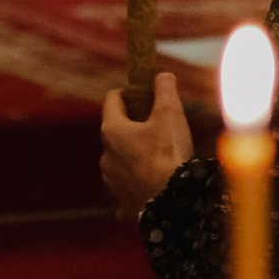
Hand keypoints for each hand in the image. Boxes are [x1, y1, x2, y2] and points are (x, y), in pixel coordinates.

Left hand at [101, 69, 194, 217]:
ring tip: (159, 156)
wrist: (172, 202)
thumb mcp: (170, 113)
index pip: (113, 100)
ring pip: (120, 160)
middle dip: (134, 125)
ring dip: (134, 155)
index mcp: (112, 130)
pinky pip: (127, 190)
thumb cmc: (169, 154)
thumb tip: (162, 76)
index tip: (144, 94)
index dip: (129, 93)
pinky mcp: (123, 202)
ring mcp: (112, 181)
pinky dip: (136, 186)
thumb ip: (165, 89)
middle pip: (116, 131)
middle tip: (158, 124)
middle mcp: (106, 155)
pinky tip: (150, 188)